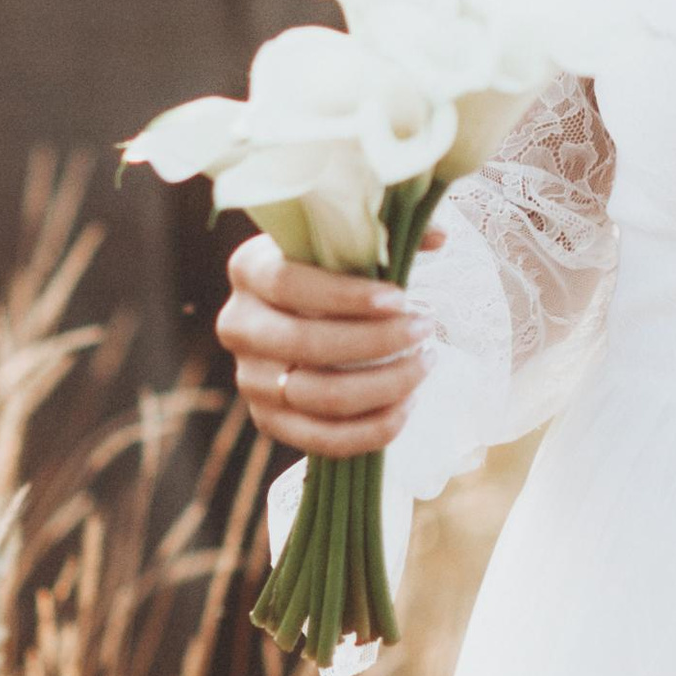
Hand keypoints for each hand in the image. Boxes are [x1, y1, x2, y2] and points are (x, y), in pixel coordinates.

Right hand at [219, 232, 438, 458]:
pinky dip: (372, 429)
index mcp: (249, 270)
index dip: (345, 295)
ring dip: (385, 385)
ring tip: (426, 363)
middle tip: (426, 329)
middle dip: (377, 341)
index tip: (400, 299)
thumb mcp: (348, 244)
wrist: (302, 317)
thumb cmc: (333, 272)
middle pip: (306, 344)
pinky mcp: (268, 421)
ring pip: (320, 396)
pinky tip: (408, 405)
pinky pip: (323, 440)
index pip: (289, 284)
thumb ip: (387, 234)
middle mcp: (238, 325)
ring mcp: (250, 379)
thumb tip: (437, 236)